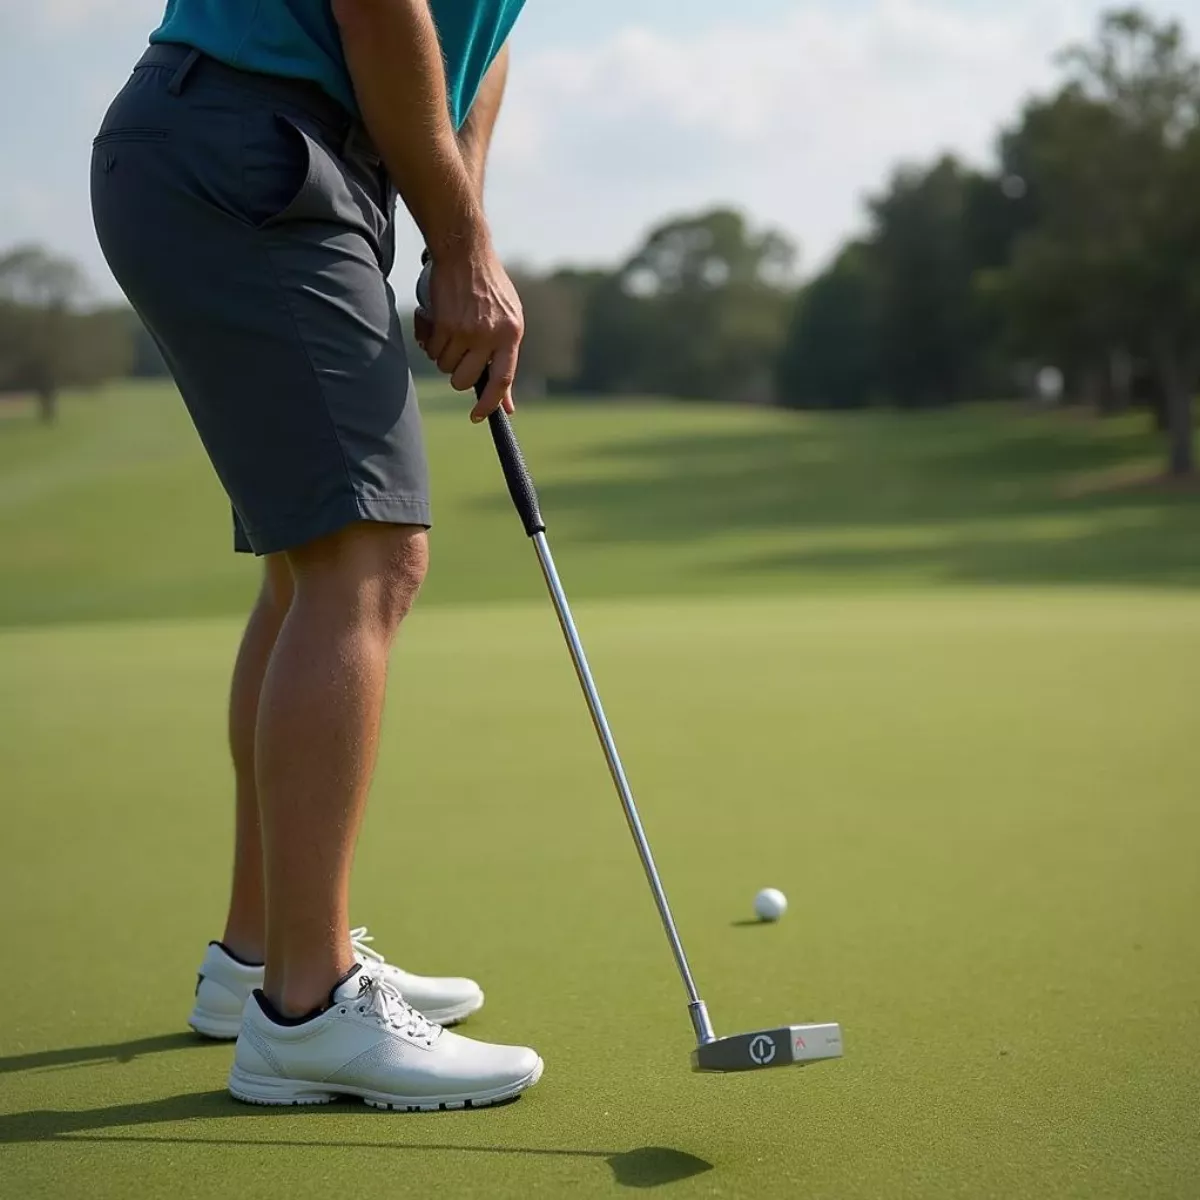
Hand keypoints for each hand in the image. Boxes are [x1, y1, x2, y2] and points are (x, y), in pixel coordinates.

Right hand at [414, 244, 520, 420]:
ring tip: (450, 333)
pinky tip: (437, 324)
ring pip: (446, 366)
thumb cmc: (490, 289)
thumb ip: (506, 361)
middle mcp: (489, 334)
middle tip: (458, 358)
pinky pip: (432, 350)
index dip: (490, 403)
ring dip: (443, 356)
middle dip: (458, 376)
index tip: (478, 416)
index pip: (502, 379)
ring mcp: (465, 329)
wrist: (465, 252)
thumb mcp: (509, 322)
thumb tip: (508, 405)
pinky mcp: (443, 322)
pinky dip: (430, 342)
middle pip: (465, 380)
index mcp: (510, 334)